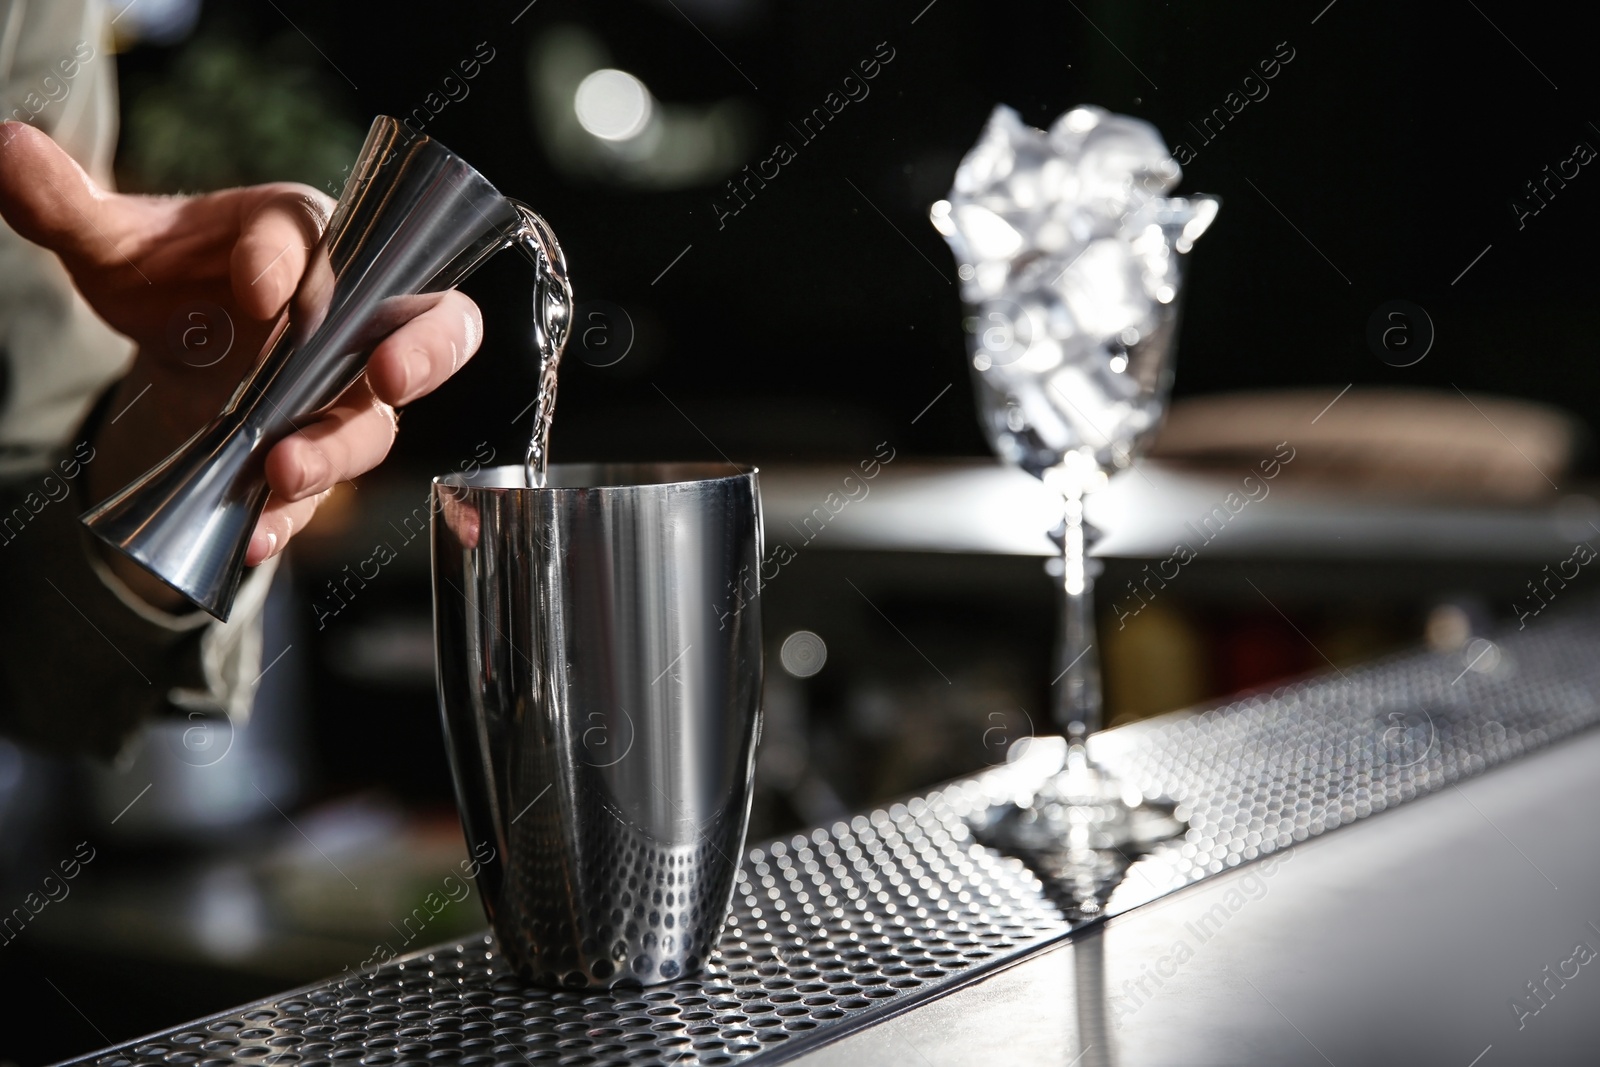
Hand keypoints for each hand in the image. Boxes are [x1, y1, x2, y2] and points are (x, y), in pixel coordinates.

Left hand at [0, 122, 482, 609]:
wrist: (182, 343)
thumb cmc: (173, 274)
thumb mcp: (113, 242)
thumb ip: (66, 204)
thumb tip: (6, 148)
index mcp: (306, 235)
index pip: (317, 236)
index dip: (293, 261)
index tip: (256, 287)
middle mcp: (352, 315)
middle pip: (432, 326)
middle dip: (425, 350)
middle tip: (389, 373)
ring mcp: (347, 392)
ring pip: (375, 424)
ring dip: (336, 450)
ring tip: (281, 469)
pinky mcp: (321, 451)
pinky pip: (328, 491)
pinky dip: (293, 516)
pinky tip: (255, 534)